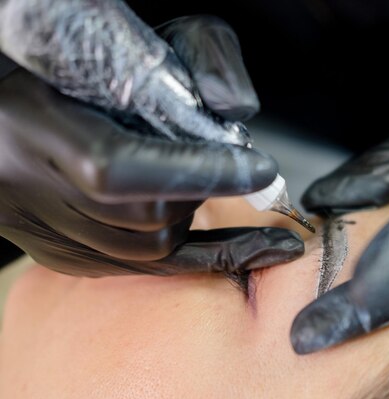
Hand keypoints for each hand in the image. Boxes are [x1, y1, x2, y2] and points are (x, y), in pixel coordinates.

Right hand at [0, 10, 303, 275]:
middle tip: (229, 167)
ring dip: (190, 220)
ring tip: (198, 184)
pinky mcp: (51, 248)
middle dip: (202, 192)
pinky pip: (131, 267)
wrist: (2, 92)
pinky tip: (235, 246)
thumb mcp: (120, 37)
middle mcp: (26, 185)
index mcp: (32, 123)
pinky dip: (186, 253)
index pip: (117, 167)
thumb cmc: (59, 57)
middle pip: (143, 218)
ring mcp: (36, 226)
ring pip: (142, 251)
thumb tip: (235, 107)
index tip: (259, 167)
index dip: (198, 172)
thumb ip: (184, 60)